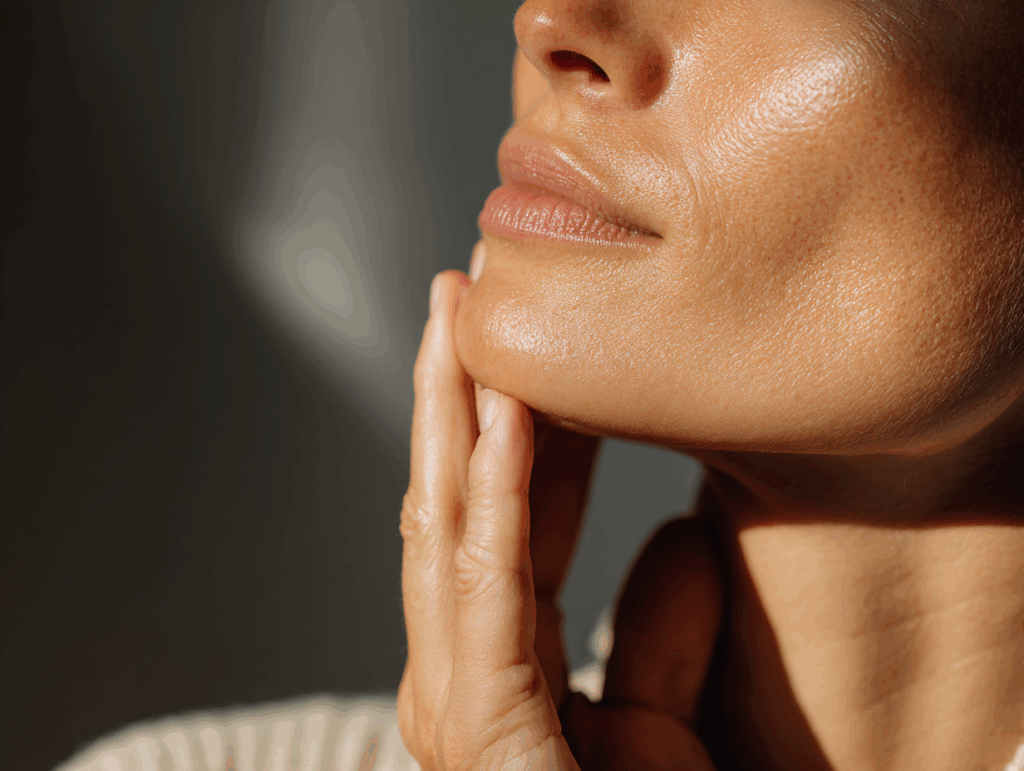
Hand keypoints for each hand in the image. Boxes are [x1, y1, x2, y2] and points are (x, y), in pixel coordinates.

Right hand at [398, 258, 719, 770]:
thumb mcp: (667, 723)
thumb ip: (661, 631)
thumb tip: (676, 535)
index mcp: (498, 669)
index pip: (497, 522)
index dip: (506, 425)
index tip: (515, 339)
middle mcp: (458, 676)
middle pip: (450, 509)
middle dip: (449, 397)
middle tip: (454, 292)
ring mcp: (458, 703)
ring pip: (450, 531)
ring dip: (453, 421)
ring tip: (456, 321)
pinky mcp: (482, 729)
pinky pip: (488, 591)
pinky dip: (491, 503)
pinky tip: (498, 421)